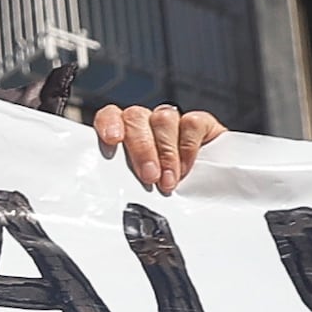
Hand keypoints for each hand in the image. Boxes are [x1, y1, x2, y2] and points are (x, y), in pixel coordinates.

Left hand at [92, 105, 221, 192]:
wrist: (202, 195)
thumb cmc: (157, 193)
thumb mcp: (136, 190)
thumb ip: (123, 182)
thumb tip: (109, 194)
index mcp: (122, 134)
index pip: (109, 115)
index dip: (109, 123)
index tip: (112, 140)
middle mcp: (145, 123)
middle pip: (136, 118)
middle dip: (142, 148)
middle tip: (149, 176)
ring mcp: (171, 121)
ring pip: (163, 118)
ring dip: (166, 153)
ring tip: (168, 182)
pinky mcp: (200, 124)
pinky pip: (192, 123)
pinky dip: (188, 147)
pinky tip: (185, 169)